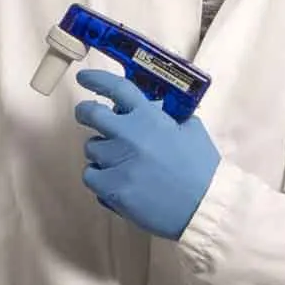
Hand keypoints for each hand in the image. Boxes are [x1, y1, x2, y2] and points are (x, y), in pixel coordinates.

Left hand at [72, 64, 219, 238]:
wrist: (201, 207)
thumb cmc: (201, 170)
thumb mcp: (192, 132)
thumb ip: (170, 118)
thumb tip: (156, 111)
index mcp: (149, 117)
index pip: (116, 88)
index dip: (96, 79)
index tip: (83, 77)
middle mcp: (128, 134)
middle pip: (90, 114)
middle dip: (86, 112)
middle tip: (88, 115)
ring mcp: (116, 161)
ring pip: (91, 148)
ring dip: (101, 152)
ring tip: (122, 163)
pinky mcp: (110, 187)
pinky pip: (90, 175)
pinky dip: (100, 177)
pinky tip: (117, 183)